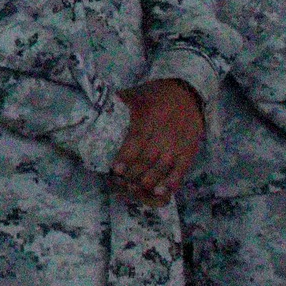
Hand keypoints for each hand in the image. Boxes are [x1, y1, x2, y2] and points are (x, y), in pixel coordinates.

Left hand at [112, 80, 204, 205]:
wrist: (187, 93)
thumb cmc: (155, 94)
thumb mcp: (135, 94)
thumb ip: (118, 105)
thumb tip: (94, 115)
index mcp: (150, 115)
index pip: (137, 139)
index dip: (126, 156)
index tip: (116, 169)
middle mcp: (166, 131)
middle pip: (149, 157)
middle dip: (133, 174)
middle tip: (120, 183)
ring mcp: (179, 143)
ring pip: (163, 167)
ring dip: (147, 182)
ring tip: (133, 190)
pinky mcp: (190, 151)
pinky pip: (181, 171)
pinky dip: (169, 184)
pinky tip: (157, 192)